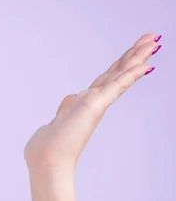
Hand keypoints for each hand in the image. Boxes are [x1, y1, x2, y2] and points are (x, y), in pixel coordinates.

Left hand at [24, 33, 160, 173]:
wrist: (47, 162)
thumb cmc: (48, 149)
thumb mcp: (55, 121)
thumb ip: (65, 108)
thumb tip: (69, 98)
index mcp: (85, 105)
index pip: (106, 79)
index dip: (120, 65)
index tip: (134, 51)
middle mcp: (93, 103)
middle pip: (116, 73)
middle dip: (133, 55)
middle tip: (152, 38)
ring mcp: (95, 105)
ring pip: (119, 75)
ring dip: (136, 58)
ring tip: (152, 42)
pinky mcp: (94, 107)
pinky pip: (115, 87)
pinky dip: (129, 75)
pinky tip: (145, 65)